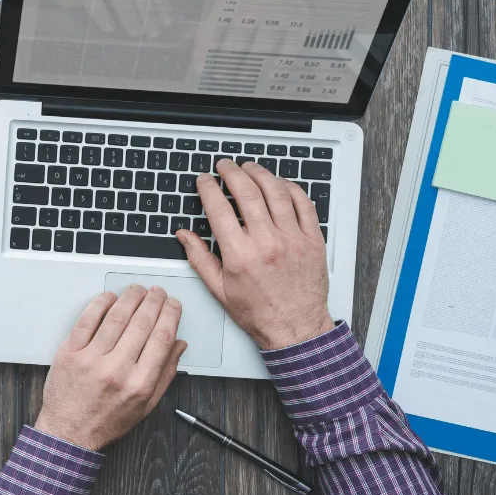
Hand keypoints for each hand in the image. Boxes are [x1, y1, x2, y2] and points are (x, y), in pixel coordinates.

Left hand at [34, 286, 186, 450]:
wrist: (69, 432)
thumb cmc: (106, 420)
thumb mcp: (145, 405)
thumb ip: (166, 374)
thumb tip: (179, 345)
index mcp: (139, 383)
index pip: (161, 338)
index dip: (170, 315)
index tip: (173, 305)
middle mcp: (116, 370)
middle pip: (141, 323)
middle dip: (153, 302)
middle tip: (158, 292)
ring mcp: (91, 359)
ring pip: (116, 317)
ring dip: (130, 297)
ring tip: (137, 290)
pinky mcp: (69, 353)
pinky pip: (86, 321)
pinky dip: (99, 304)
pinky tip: (109, 297)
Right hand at [176, 159, 333, 349]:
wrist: (296, 328)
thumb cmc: (259, 312)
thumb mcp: (219, 289)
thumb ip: (199, 257)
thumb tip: (184, 235)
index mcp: (240, 254)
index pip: (219, 208)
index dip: (208, 187)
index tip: (204, 180)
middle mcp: (267, 243)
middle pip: (247, 192)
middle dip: (232, 172)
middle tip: (225, 166)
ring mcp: (292, 239)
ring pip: (276, 192)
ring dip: (260, 174)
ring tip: (249, 167)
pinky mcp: (312, 240)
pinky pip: (303, 204)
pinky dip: (290, 188)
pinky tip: (279, 184)